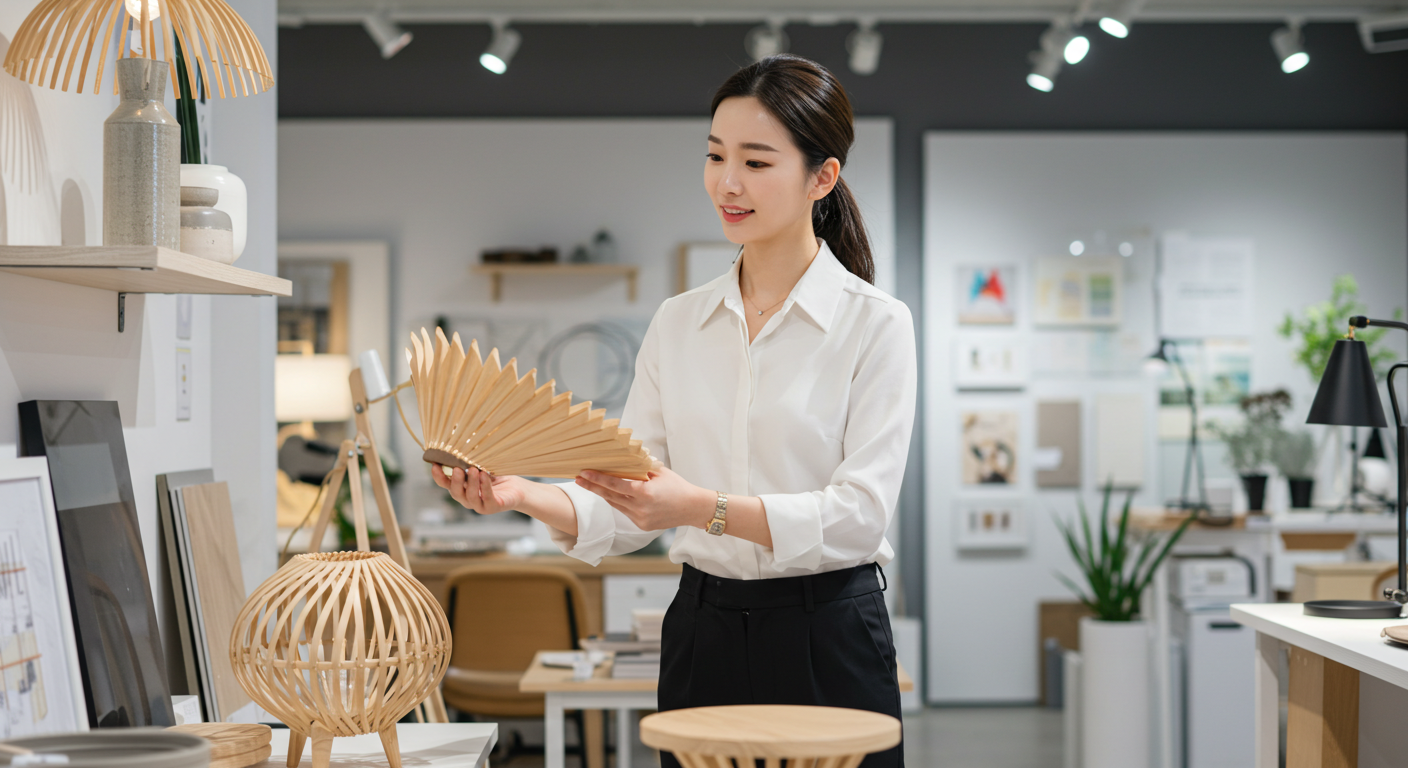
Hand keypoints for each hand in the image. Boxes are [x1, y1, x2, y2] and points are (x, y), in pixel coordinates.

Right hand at [431, 464, 527, 514]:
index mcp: (461, 488)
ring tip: (474, 470)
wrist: (516, 488)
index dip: (439, 476)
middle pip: (455, 492)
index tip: (435, 465)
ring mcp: (479, 505)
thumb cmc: (497, 476)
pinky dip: (484, 486)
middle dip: (455, 481)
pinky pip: (486, 497)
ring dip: (471, 483)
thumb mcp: (481, 466)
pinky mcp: (492, 507)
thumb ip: (470, 461)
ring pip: (470, 496)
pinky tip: (485, 476)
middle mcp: (467, 499)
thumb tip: (460, 441)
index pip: (446, 484)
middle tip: (457, 468)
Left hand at [574, 466, 712, 531]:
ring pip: (615, 505)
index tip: (583, 473)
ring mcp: (640, 519)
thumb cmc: (678, 486)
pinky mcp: (642, 525)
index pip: (614, 485)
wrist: (692, 508)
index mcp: (644, 493)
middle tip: (578, 479)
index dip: (597, 479)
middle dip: (593, 487)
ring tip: (591, 485)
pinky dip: (618, 502)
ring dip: (603, 495)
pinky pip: (625, 512)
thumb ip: (641, 467)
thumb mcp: (660, 471)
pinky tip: (611, 495)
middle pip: (609, 496)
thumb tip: (624, 458)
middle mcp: (639, 508)